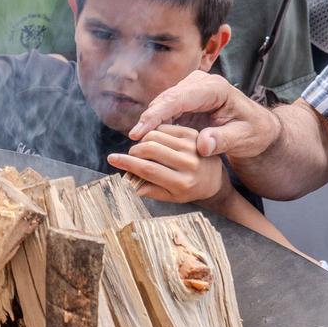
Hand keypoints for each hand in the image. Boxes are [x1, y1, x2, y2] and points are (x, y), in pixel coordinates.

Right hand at [107, 124, 227, 202]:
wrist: (215, 177)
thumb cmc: (189, 190)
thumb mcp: (173, 197)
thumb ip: (152, 191)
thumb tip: (129, 184)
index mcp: (183, 183)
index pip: (149, 170)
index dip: (127, 164)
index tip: (112, 159)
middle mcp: (189, 164)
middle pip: (150, 149)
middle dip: (134, 151)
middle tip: (132, 156)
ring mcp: (192, 147)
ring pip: (155, 136)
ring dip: (143, 141)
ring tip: (144, 150)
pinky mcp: (193, 134)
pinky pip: (164, 129)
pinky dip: (153, 133)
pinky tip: (154, 142)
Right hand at [129, 69, 283, 160]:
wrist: (256, 127)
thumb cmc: (253, 131)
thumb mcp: (243, 138)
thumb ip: (223, 141)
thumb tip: (202, 146)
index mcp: (214, 88)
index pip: (179, 98)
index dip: (157, 115)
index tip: (140, 132)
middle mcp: (199, 84)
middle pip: (166, 100)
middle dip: (148, 120)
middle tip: (134, 142)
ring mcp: (190, 91)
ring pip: (162, 106)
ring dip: (150, 125)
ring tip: (138, 145)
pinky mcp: (184, 101)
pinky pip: (165, 113)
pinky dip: (156, 127)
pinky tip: (148, 142)